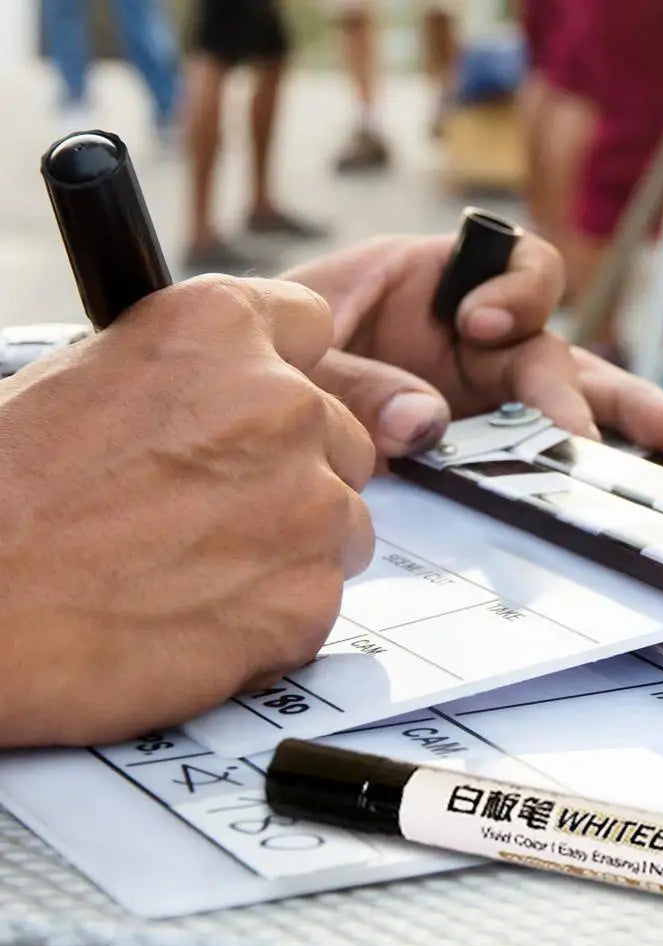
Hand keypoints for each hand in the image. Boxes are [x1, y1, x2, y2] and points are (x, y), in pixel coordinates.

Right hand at [0, 277, 373, 746]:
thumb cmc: (7, 498)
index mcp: (219, 330)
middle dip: (299, 472)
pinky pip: (320, 597)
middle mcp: (284, 404)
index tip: (274, 408)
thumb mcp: (90, 379)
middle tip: (224, 511)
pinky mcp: (308, 595)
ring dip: (295, 545)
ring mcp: (308, 503)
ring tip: (203, 569)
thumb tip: (240, 387)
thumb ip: (193, 374)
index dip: (292, 372)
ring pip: (344, 521)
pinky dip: (277, 612)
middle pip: (341, 436)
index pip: (311, 327)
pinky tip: (204, 616)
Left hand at [282, 233, 662, 459]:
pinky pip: (524, 455)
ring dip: (608, 422)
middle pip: (549, 348)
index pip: (508, 264)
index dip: (515, 290)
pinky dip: (562, 469)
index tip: (481, 326)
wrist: (228, 407)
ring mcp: (473, 397)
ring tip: (660, 444)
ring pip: (557, 405)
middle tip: (607, 429)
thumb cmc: (258, 352)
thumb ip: (352, 379)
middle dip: (584, 385)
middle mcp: (466, 339)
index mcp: (429, 283)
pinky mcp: (469, 447)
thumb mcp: (296, 351)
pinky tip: (604, 487)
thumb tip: (426, 425)